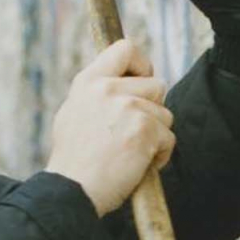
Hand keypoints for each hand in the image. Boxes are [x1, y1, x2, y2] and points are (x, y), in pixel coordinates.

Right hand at [45, 40, 174, 216]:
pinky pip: (169, 138)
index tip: (141, 84)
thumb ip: (98, 95)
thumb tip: (123, 85)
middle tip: (132, 134)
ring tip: (131, 154)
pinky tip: (137, 167)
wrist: (71, 191)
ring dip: (156, 136)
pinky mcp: (144, 129)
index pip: (126, 49)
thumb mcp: (74, 115)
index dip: (142, 65)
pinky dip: (159, 156)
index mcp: (88, 82)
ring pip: (165, 114)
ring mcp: (127, 107)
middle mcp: (107, 88)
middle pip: (157, 85)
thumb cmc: (74, 162)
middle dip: (153, 111)